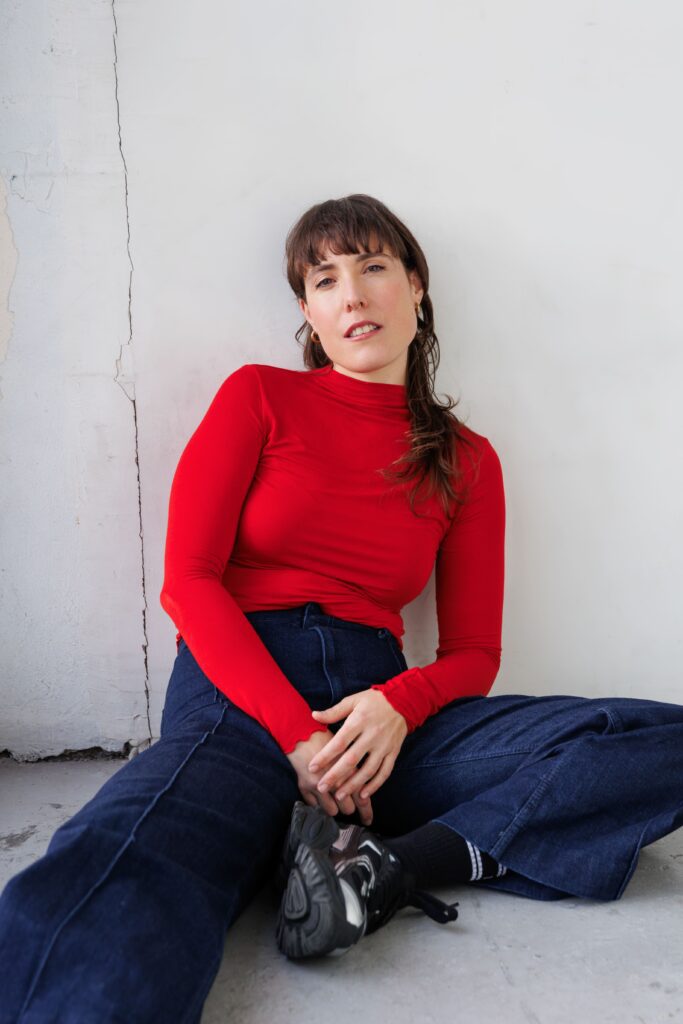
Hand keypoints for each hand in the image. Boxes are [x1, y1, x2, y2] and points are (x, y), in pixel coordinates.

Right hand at [286, 728, 374, 825]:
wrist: (299, 729)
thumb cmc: (323, 735)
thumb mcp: (345, 746)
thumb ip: (354, 767)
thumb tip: (362, 784)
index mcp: (349, 770)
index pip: (362, 798)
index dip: (366, 812)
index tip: (367, 820)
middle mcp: (336, 781)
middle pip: (347, 808)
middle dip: (349, 807)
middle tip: (349, 804)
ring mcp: (319, 786)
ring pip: (331, 811)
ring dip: (333, 807)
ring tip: (333, 799)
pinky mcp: (305, 787)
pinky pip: (313, 805)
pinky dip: (316, 803)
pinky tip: (318, 796)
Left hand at [307, 690, 407, 805]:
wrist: (404, 700)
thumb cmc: (374, 700)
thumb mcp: (353, 701)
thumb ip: (334, 711)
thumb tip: (314, 716)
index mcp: (359, 721)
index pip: (339, 742)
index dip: (325, 756)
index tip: (312, 768)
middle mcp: (372, 735)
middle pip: (352, 759)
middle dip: (335, 776)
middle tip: (321, 787)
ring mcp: (384, 745)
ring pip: (368, 770)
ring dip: (353, 785)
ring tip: (339, 795)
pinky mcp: (394, 752)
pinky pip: (385, 772)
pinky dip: (375, 785)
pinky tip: (364, 794)